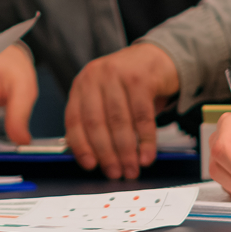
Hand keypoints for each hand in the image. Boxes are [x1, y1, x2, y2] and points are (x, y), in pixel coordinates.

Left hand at [64, 43, 178, 178]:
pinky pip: (142, 116)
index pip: (74, 119)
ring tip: (132, 169)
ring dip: (126, 151)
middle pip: (96, 122)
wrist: (156, 58)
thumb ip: (96, 120)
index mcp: (81, 85)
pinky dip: (145, 140)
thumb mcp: (104, 96)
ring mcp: (116, 75)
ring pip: (119, 121)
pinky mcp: (140, 78)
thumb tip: (93, 158)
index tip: (90, 166)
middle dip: (106, 153)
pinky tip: (147, 155)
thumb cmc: (127, 84)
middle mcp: (94, 77)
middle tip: (116, 173)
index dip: (81, 145)